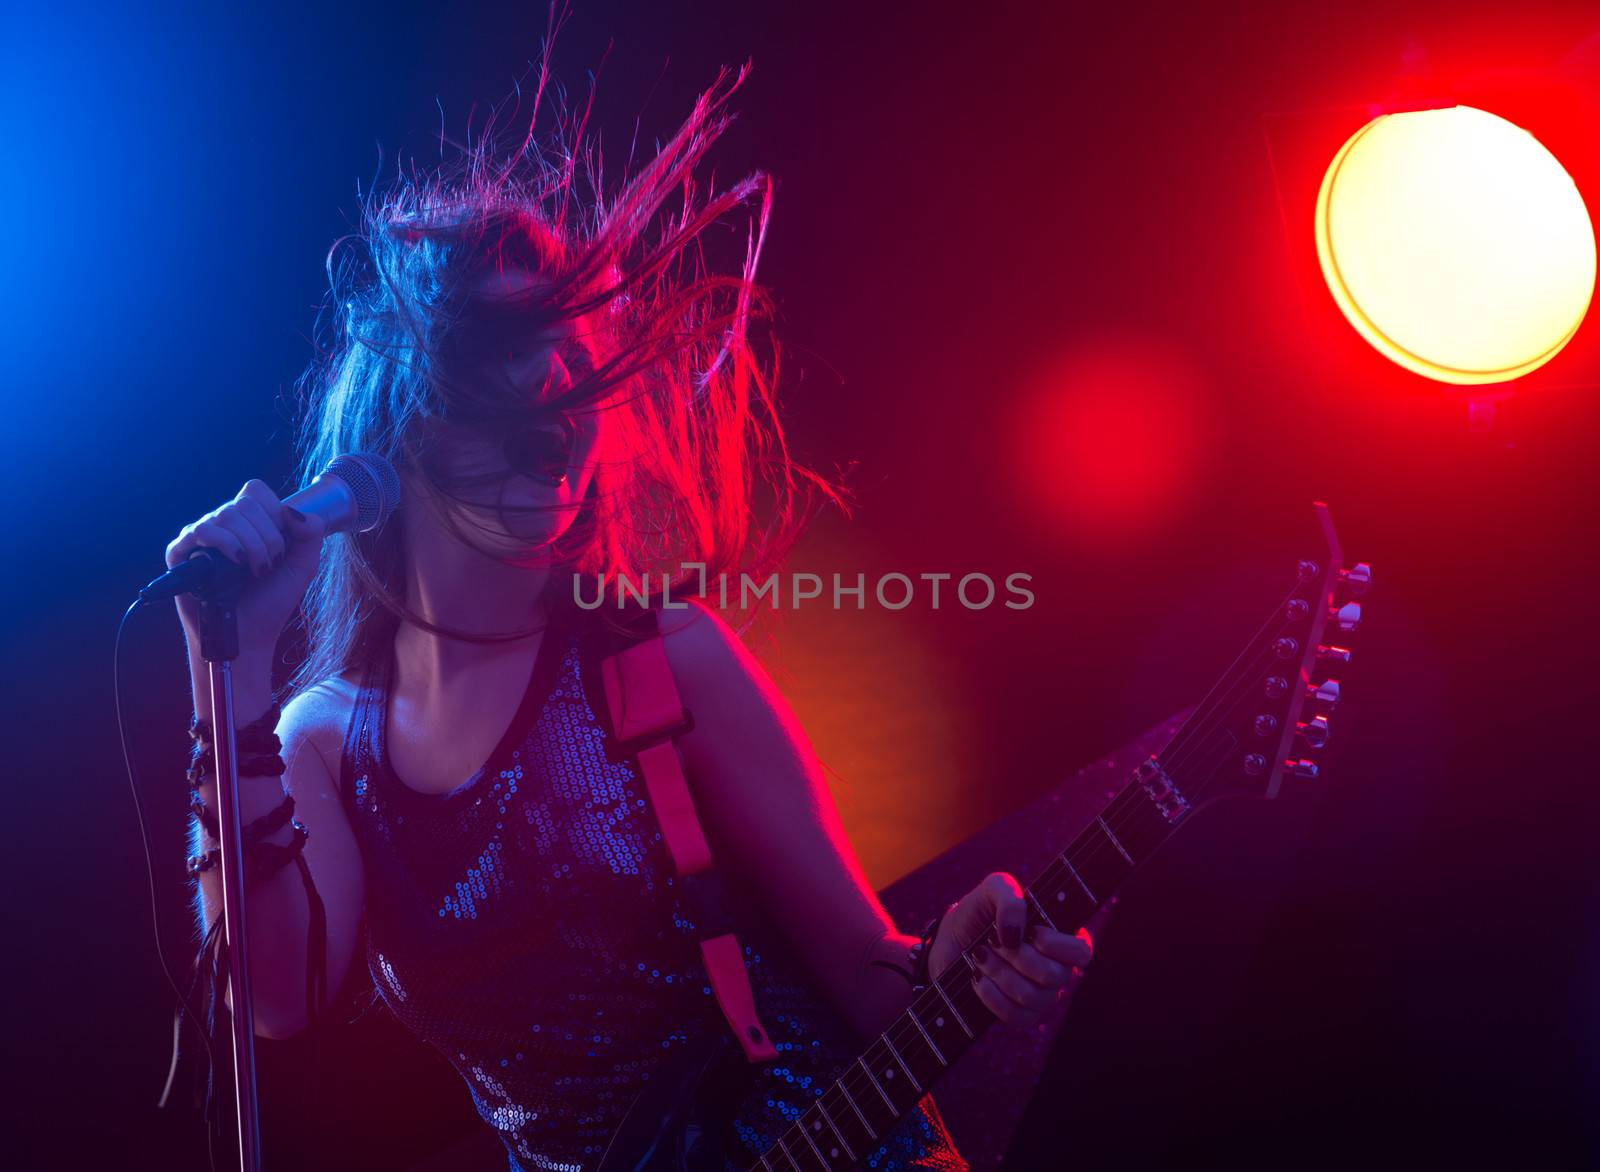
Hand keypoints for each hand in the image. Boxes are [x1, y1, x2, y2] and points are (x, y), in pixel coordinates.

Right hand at [166, 479, 327, 658]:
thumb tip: (293, 510)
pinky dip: (225, 544)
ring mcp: (200, 537)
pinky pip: (201, 530)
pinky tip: (236, 565)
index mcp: (247, 522)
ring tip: (254, 571)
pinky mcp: (180, 553)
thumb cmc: (271, 601)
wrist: (248, 635)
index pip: (255, 491)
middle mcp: (222, 524)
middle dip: (267, 537)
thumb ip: (310, 534)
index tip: (282, 546)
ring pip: (226, 514)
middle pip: (244, 503)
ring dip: (250, 545)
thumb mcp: (302, 566)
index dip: (274, 514)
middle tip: (269, 566)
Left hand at [928, 871, 1093, 1028]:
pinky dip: (991, 995)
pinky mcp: (1019, 1014)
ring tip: (979, 955)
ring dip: (999, 972)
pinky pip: (1016, 1016)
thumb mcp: (991, 890)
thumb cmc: (977, 913)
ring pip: (1032, 996)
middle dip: (1017, 957)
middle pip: (1054, 976)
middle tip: (992, 940)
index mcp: (1058, 937)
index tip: (1031, 933)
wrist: (947, 943)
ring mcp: (1039, 995)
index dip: (1058, 946)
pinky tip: (977, 978)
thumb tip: (1015, 933)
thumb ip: (1009, 897)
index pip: (1081, 951)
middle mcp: (1055, 968)